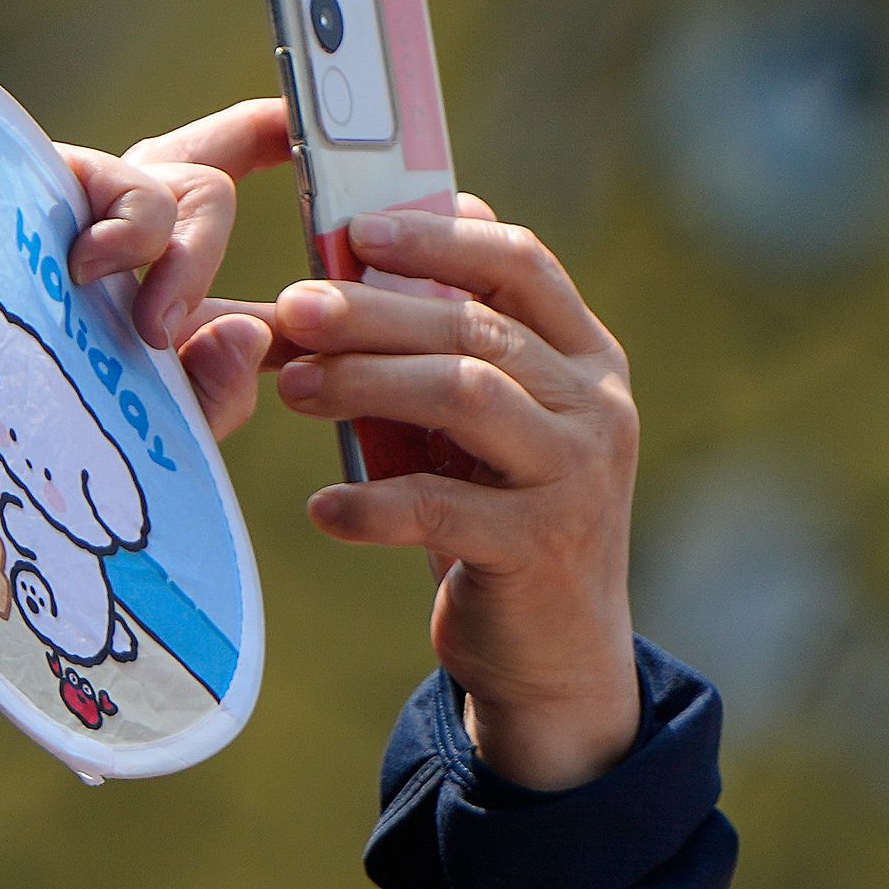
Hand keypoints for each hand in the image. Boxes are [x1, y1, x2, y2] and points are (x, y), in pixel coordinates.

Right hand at [60, 101, 290, 441]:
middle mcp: (123, 216)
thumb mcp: (149, 420)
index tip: (309, 121)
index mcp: (151, 260)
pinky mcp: (59, 178)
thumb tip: (252, 334)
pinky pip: (139, 185)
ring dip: (185, 262)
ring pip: (193, 190)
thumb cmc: (46, 418)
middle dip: (222, 255)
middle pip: (211, 186)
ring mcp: (91, 195)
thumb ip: (212, 395)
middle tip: (194, 331)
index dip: (273, 139)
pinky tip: (94, 273)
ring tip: (147, 326)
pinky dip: (132, 237)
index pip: (223, 184)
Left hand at [266, 199, 642, 791]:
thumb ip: (445, 353)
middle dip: (373, 312)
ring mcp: (575, 476)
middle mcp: (595, 406)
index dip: (440, 238)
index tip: (359, 230)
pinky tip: (322, 510)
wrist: (556, 658)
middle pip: (475, 328)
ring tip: (295, 390)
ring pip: (464, 394)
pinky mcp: (538, 547)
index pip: (522, 264)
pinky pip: (439, 507)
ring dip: (367, 384)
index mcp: (585, 359)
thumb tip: (348, 268)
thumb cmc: (498, 518)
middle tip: (293, 311)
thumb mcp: (485, 428)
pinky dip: (372, 505)